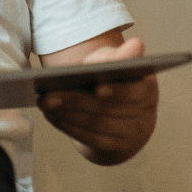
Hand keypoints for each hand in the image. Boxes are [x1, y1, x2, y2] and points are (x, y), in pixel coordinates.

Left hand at [38, 37, 158, 164]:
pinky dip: (69, 127)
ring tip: (45, 103)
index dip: (118, 90)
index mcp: (147, 88)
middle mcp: (144, 114)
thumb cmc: (112, 76)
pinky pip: (91, 139)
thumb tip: (137, 45)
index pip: (135, 91)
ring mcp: (132, 133)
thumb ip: (118, 56)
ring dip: (68, 115)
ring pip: (97, 125)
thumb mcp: (113, 61)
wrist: (118, 105)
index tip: (99, 88)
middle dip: (76, 101)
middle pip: (108, 109)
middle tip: (49, 95)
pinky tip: (52, 116)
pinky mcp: (116, 147)